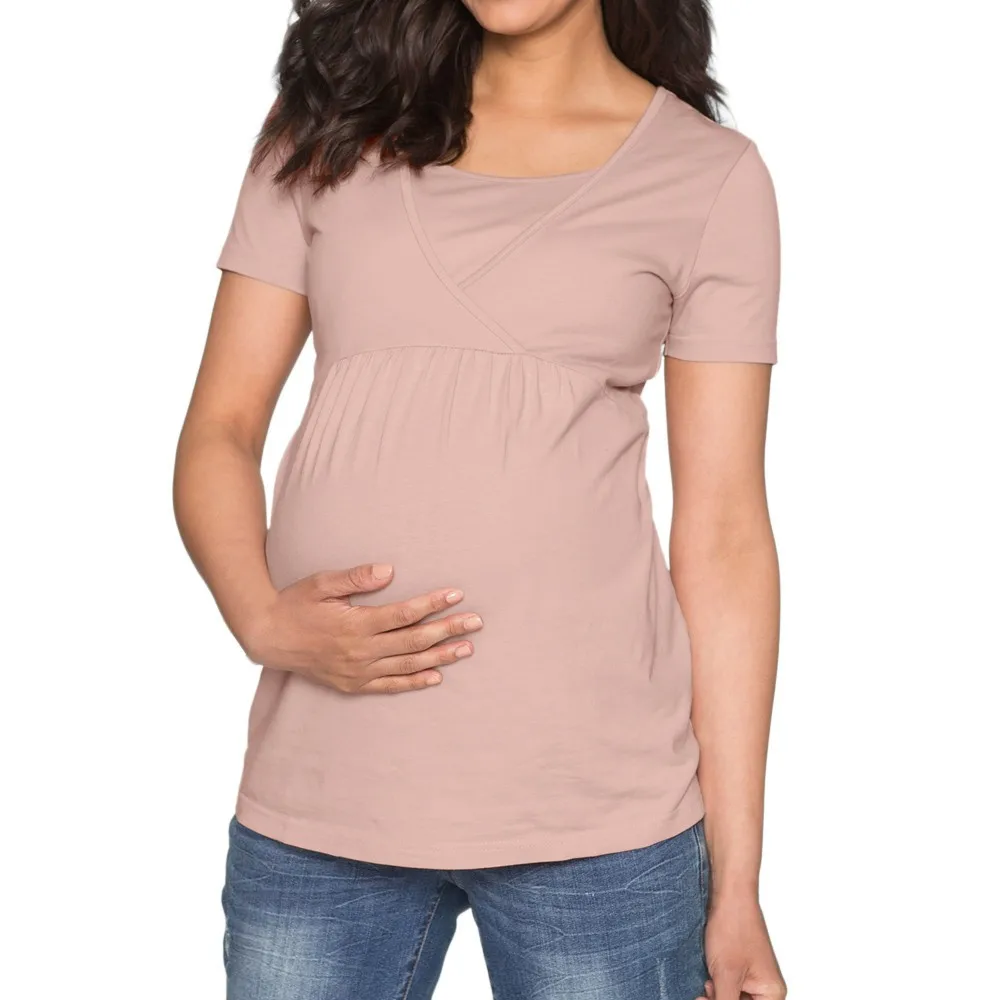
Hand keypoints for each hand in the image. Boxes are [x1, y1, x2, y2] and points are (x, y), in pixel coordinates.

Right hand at [240, 563, 482, 693]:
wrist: (268, 637)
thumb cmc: (296, 604)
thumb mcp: (321, 583)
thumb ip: (355, 578)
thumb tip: (389, 571)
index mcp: (356, 625)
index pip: (404, 614)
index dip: (432, 604)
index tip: (456, 594)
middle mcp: (361, 652)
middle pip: (414, 641)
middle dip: (448, 630)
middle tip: (476, 622)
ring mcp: (358, 672)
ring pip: (408, 665)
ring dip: (440, 657)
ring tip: (467, 648)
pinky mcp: (353, 684)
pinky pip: (390, 685)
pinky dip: (415, 682)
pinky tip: (437, 677)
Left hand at [698, 893, 785, 999]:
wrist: (727, 896)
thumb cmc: (733, 927)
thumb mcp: (725, 975)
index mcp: (772, 993)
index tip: (710, 999)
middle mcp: (766, 987)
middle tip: (705, 994)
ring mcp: (753, 976)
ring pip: (733, 998)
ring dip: (717, 995)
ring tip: (708, 981)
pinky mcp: (740, 967)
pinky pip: (729, 986)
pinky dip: (716, 985)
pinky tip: (708, 976)